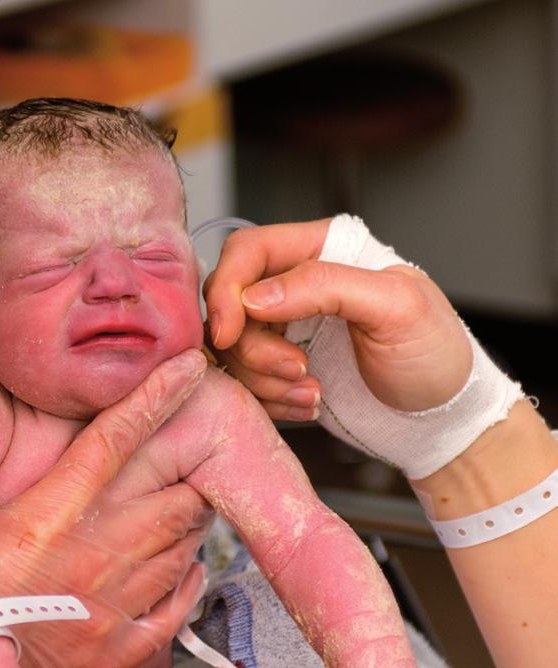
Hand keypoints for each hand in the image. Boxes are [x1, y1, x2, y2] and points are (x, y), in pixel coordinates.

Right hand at [0, 349, 211, 667]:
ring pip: (186, 541)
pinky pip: (182, 596)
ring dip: (188, 523)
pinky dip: (187, 576)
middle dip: (186, 473)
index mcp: (49, 513)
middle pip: (173, 490)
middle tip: (182, 464)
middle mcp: (93, 550)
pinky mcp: (128, 644)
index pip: (116, 437)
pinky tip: (177, 565)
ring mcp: (117, 600)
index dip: (157, 395)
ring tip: (176, 514)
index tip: (190, 367)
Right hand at [203, 219, 470, 418]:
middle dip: (254, 347)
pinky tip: (309, 403)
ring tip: (313, 392)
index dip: (228, 289)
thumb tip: (255, 296)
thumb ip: (327, 286)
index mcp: (323, 250)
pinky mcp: (279, 367)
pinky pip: (246, 380)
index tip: (229, 333)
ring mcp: (285, 329)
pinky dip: (271, 398)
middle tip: (298, 370)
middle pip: (233, 304)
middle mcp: (295, 285)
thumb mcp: (396, 307)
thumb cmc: (434, 354)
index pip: (248, 251)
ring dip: (266, 378)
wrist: (439, 417)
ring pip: (235, 347)